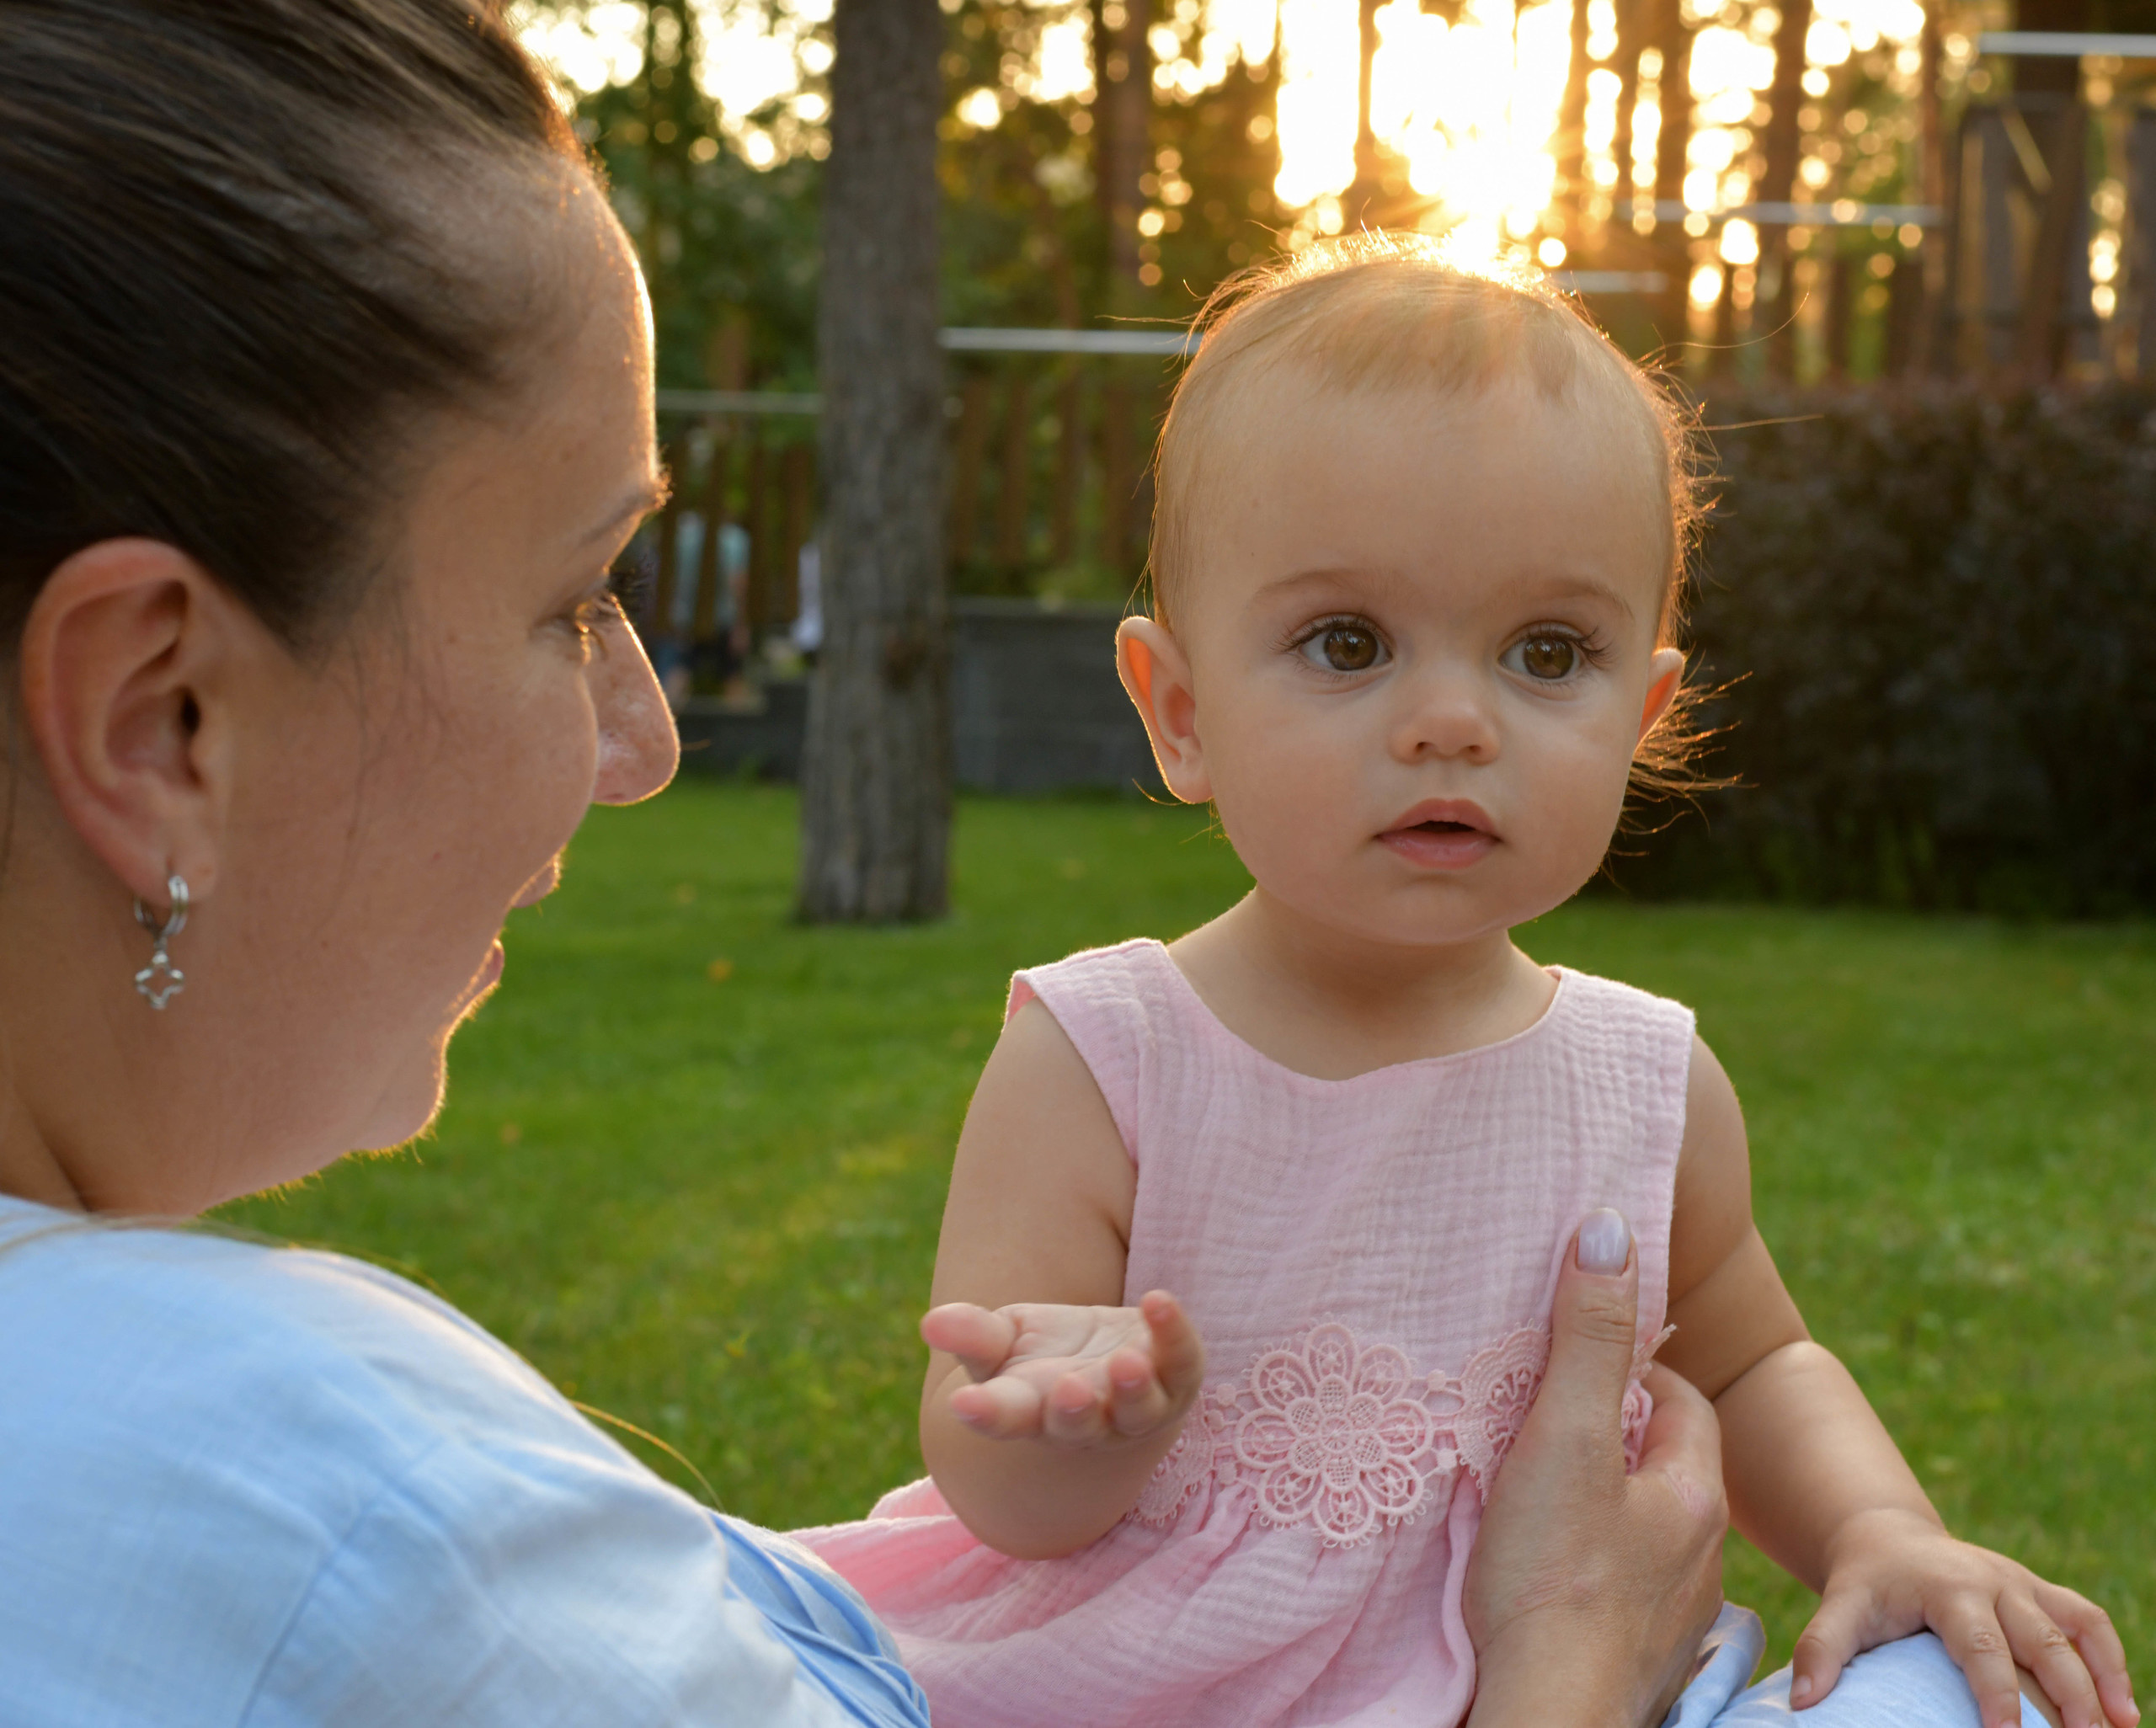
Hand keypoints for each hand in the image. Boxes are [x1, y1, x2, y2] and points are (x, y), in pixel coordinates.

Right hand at [920, 1289, 1204, 1447]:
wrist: (1112, 1362)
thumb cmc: (1043, 1357)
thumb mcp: (1001, 1339)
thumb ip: (973, 1334)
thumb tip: (931, 1322)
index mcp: (1030, 1411)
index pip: (1004, 1418)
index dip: (985, 1413)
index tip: (964, 1404)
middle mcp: (1086, 1420)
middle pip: (1078, 1425)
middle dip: (1074, 1411)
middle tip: (1067, 1389)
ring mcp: (1137, 1405)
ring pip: (1140, 1410)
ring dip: (1133, 1390)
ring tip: (1126, 1363)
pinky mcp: (1177, 1375)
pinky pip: (1182, 1361)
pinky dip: (1174, 1333)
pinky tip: (1158, 1301)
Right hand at [1465, 1209, 1729, 1727]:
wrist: (1547, 1717)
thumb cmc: (1552, 1580)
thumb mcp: (1562, 1437)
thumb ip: (1585, 1336)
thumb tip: (1612, 1227)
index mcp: (1692, 1494)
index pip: (1681, 1401)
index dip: (1630, 1370)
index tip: (1576, 1361)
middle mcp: (1700, 1557)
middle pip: (1663, 1466)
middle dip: (1611, 1436)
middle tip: (1545, 1421)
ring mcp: (1672, 1617)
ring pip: (1645, 1532)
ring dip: (1603, 1505)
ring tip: (1539, 1495)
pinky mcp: (1636, 1661)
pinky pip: (1622, 1591)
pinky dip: (1592, 1569)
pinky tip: (1548, 1575)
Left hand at [1794, 1507, 2135, 1727]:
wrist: (1888, 1540)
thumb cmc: (1866, 1585)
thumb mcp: (1839, 1608)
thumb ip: (1822, 1650)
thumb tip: (1803, 1703)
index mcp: (1949, 1588)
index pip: (1981, 1646)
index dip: (1997, 1693)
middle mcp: (1995, 1582)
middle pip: (2042, 1642)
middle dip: (2068, 1696)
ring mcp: (2023, 1585)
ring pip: (2076, 1629)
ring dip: (2103, 1681)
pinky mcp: (2041, 1592)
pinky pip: (2087, 1621)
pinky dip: (2111, 1661)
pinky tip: (2125, 1710)